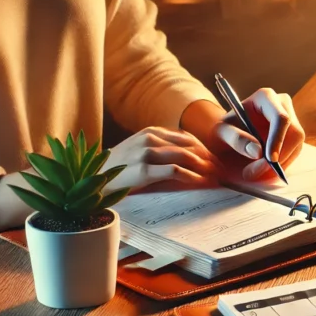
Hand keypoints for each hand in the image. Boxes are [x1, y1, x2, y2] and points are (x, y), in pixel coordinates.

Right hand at [103, 127, 218, 191]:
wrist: (93, 177)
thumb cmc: (120, 167)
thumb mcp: (140, 150)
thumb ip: (162, 150)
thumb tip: (192, 160)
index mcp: (152, 132)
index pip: (188, 138)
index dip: (205, 150)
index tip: (216, 162)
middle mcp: (150, 138)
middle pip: (191, 146)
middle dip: (209, 159)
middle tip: (221, 171)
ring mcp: (146, 153)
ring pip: (186, 156)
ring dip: (205, 168)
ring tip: (215, 178)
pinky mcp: (144, 170)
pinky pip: (175, 170)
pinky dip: (191, 176)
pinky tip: (200, 183)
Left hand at [182, 89, 305, 181]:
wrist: (229, 133)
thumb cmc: (224, 129)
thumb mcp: (221, 132)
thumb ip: (236, 139)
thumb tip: (258, 152)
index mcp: (266, 97)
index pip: (281, 118)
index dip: (278, 139)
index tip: (270, 160)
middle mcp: (282, 105)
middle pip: (294, 133)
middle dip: (279, 157)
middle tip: (254, 173)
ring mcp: (291, 119)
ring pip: (296, 145)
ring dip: (279, 164)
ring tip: (254, 173)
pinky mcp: (293, 135)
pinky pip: (294, 152)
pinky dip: (281, 165)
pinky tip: (263, 170)